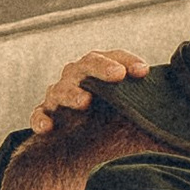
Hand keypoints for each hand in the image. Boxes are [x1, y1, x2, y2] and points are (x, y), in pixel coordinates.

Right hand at [26, 45, 149, 134]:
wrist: (76, 132)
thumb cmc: (105, 111)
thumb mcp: (125, 103)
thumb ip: (139, 96)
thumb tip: (151, 91)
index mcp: (96, 67)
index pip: (113, 57)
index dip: (128, 61)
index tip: (142, 72)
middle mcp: (76, 76)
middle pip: (86, 66)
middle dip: (101, 69)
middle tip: (117, 74)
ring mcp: (58, 94)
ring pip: (62, 89)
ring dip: (73, 94)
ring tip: (85, 102)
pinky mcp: (44, 114)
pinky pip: (38, 115)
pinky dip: (41, 120)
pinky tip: (48, 128)